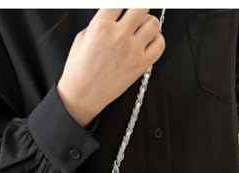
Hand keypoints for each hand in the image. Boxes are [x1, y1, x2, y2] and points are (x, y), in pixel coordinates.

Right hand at [57, 8, 165, 125]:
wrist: (81, 96)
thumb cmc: (79, 71)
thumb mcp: (82, 38)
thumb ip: (100, 23)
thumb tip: (115, 15)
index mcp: (101, 26)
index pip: (121, 1)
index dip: (123, 5)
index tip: (124, 9)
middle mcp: (118, 36)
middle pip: (141, 6)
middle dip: (138, 9)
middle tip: (134, 15)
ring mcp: (132, 51)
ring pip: (154, 23)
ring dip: (148, 23)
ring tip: (141, 29)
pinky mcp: (140, 65)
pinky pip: (159, 45)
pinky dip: (156, 40)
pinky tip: (147, 42)